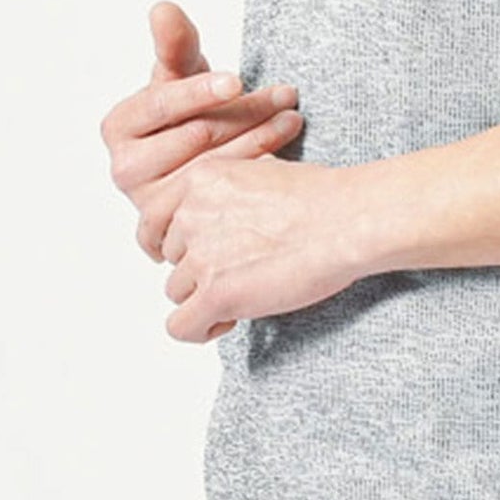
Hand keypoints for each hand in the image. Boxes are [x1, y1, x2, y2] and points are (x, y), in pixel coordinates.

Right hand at [100, 0, 304, 263]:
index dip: (198, 91)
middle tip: (284, 95)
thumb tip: (163, 8)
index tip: (236, 80)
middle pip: (192, 138)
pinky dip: (256, 176)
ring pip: (211, 171)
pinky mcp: (179, 232)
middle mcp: (126, 170)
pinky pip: (221, 204)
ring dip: (259, 141)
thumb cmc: (189, 108)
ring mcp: (151, 205)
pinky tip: (283, 152)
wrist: (200, 154)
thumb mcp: (183, 72)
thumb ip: (175, 43)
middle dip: (243, 113)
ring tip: (291, 117)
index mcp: (119, 126)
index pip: (160, 105)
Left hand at [159, 151, 361, 343]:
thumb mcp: (261, 171)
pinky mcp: (215, 293)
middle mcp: (191, 213)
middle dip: (199, 267)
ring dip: (205, 296)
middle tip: (238, 271)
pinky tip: (227, 321)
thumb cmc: (320, 198)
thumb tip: (218, 217)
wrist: (346, 221)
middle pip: (171, 257)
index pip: (153, 219)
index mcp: (200, 178)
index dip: (166, 242)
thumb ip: (225, 192)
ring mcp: (201, 255)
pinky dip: (201, 329)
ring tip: (244, 293)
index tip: (183, 255)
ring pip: (177, 291)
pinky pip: (181, 327)